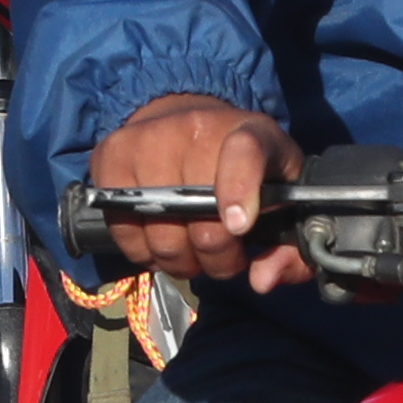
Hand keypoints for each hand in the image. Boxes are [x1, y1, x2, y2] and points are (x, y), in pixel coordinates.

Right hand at [86, 97, 309, 292]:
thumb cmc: (247, 170)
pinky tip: (160, 239)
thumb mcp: (285, 200)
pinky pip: (122, 226)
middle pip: (196, 209)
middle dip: (215, 253)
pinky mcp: (110, 154)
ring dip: (179, 258)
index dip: (238, 190)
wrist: (190, 122)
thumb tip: (261, 280)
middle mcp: (194, 126)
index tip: (239, 227)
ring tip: (191, 249)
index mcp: (251, 132)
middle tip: (224, 255)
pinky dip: (142, 249)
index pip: (243, 152)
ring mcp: (146, 138)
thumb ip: (292, 249)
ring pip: (159, 229)